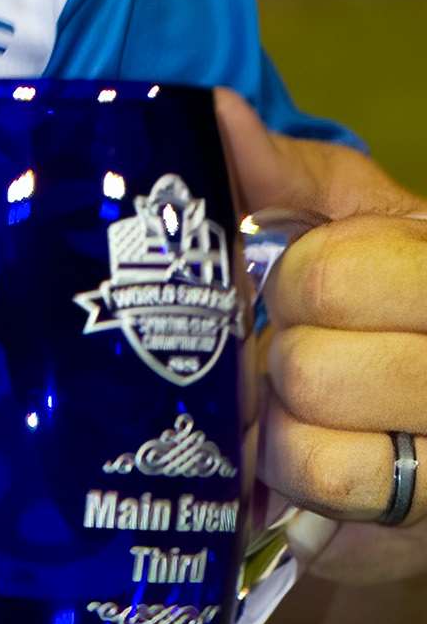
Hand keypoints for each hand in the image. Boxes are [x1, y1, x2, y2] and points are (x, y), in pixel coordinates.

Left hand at [216, 91, 426, 623]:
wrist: (420, 425)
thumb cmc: (381, 301)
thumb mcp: (350, 221)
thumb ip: (288, 176)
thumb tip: (217, 116)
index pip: (332, 276)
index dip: (294, 283)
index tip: (298, 286)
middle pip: (309, 359)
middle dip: (277, 351)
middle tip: (289, 349)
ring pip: (310, 425)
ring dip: (279, 414)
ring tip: (297, 402)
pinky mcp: (424, 507)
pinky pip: (323, 479)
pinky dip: (293, 468)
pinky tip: (302, 452)